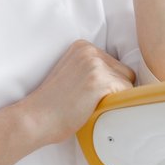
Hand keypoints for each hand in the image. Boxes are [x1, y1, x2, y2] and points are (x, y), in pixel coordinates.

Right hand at [20, 40, 135, 145]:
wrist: (36, 118)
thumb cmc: (53, 105)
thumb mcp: (72, 74)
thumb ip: (91, 70)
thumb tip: (119, 81)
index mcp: (83, 47)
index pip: (115, 64)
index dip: (108, 84)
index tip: (89, 94)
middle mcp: (90, 50)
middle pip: (125, 72)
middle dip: (114, 90)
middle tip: (90, 102)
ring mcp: (95, 64)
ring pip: (128, 84)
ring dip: (115, 98)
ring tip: (91, 106)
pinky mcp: (100, 80)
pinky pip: (127, 94)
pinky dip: (117, 106)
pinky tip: (95, 110)